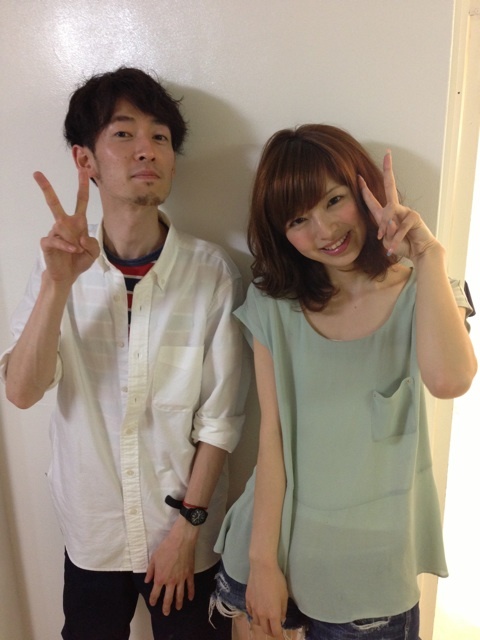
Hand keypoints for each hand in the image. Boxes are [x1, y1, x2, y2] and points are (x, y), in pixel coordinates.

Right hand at [34, 168, 99, 283]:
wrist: (67, 276)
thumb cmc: (80, 260)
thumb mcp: (94, 252)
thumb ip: (93, 243)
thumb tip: (81, 237)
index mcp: (78, 222)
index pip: (81, 201)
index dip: (82, 186)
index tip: (83, 170)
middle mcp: (65, 224)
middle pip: (54, 203)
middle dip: (46, 188)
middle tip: (37, 173)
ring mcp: (54, 233)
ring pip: (61, 228)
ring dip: (74, 240)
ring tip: (78, 252)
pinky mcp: (47, 243)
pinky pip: (56, 240)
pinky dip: (67, 245)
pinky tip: (74, 250)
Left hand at [144, 517, 196, 613]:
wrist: (181, 540)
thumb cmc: (166, 547)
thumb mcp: (154, 558)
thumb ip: (150, 571)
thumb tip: (147, 581)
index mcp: (160, 578)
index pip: (155, 593)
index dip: (153, 599)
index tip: (153, 603)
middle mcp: (171, 582)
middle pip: (168, 598)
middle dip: (166, 607)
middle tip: (166, 613)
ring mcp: (181, 579)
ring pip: (180, 595)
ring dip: (178, 603)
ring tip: (177, 608)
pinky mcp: (189, 574)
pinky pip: (190, 586)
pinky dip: (190, 593)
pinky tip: (190, 598)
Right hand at [246, 563, 287, 637]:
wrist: (262, 568)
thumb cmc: (277, 580)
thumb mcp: (284, 595)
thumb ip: (283, 610)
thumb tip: (281, 619)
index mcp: (273, 614)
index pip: (275, 631)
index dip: (279, 635)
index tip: (281, 635)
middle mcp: (262, 613)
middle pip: (265, 629)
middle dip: (271, 631)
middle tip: (275, 628)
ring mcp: (253, 607)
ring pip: (256, 622)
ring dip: (262, 624)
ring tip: (266, 620)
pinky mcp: (247, 600)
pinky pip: (250, 613)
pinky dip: (254, 615)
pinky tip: (257, 611)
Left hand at [358, 151, 438, 261]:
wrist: (419, 252)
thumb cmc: (402, 246)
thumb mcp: (387, 241)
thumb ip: (384, 232)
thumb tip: (388, 224)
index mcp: (385, 214)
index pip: (372, 199)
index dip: (365, 189)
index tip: (359, 177)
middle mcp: (395, 209)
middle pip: (390, 186)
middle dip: (388, 170)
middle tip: (387, 154)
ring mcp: (406, 211)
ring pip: (390, 215)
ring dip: (387, 231)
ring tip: (387, 243)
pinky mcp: (414, 217)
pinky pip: (401, 226)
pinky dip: (396, 238)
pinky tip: (393, 248)